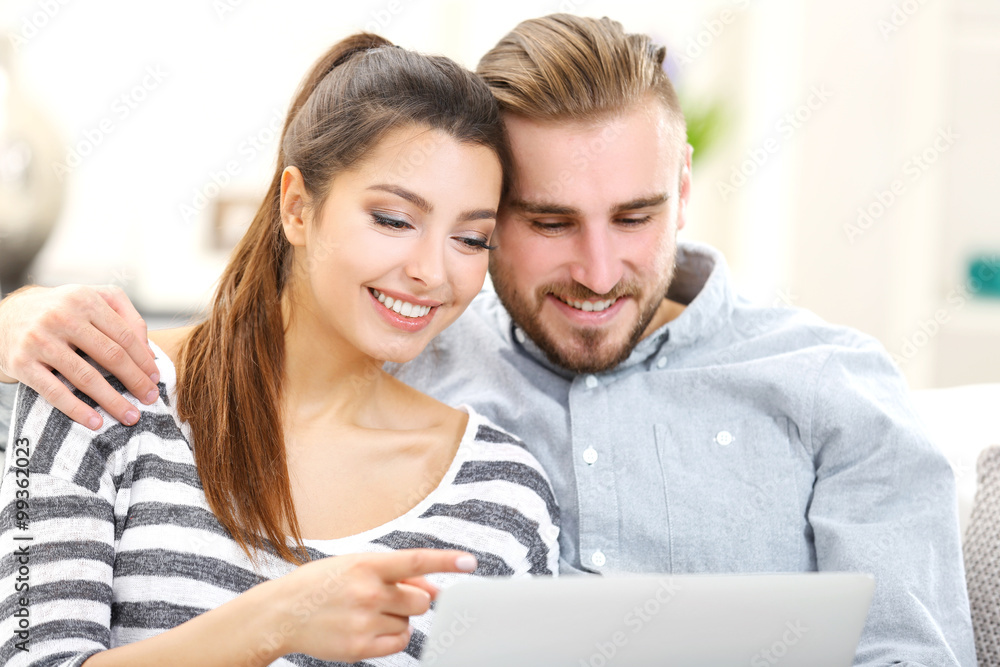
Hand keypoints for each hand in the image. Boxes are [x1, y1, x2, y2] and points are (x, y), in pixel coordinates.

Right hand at [0, 285, 158, 428]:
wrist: (4, 316)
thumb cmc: (61, 310)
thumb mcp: (92, 299)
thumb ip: (125, 316)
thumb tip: (148, 349)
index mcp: (85, 300)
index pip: (124, 335)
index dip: (144, 360)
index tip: (156, 379)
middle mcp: (62, 317)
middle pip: (111, 356)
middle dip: (136, 381)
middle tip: (150, 399)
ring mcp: (40, 340)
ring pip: (86, 377)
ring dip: (113, 401)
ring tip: (131, 416)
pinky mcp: (22, 363)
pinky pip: (55, 392)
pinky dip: (77, 410)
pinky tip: (96, 422)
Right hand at [270, 549, 477, 662]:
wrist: (282, 612)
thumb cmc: (325, 583)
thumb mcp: (357, 565)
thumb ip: (397, 574)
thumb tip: (436, 591)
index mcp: (367, 564)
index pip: (415, 560)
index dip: (446, 561)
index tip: (470, 562)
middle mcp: (367, 592)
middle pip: (421, 602)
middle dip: (414, 601)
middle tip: (389, 599)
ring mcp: (363, 621)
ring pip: (410, 624)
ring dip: (398, 619)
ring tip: (367, 613)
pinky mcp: (359, 647)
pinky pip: (399, 644)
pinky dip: (392, 638)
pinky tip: (369, 628)